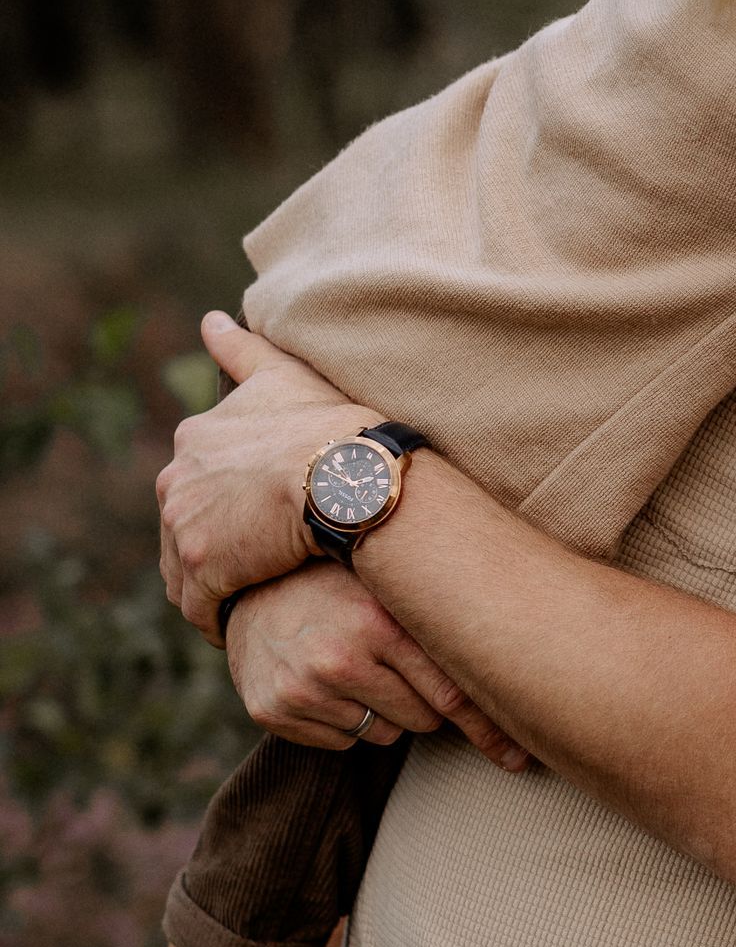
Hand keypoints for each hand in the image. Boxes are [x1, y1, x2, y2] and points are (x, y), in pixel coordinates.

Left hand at [158, 312, 365, 636]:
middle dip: (208, 553)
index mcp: (194, 439)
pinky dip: (217, 619)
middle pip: (182, 530)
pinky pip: (201, 607)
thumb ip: (244, 349)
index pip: (192, 487)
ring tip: (243, 605)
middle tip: (249, 571)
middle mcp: (176, 479)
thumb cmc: (330, 424)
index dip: (221, 510)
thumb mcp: (284, 375)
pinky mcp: (205, 567)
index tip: (250, 527)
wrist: (348, 473)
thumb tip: (210, 320)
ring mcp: (185, 525)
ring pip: (185, 572)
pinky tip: (240, 626)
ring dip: (210, 590)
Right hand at [226, 565, 530, 768]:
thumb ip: (443, 621)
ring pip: (385, 734)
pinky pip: (344, 743)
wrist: (248, 581)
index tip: (519, 757)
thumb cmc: (342, 581)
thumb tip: (524, 675)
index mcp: (380, 619)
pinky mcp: (274, 710)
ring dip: (386, 711)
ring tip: (360, 664)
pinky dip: (346, 721)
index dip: (490, 727)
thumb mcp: (393, 588)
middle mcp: (339, 655)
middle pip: (424, 720)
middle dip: (426, 702)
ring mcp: (302, 687)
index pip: (452, 694)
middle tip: (401, 664)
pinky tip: (328, 681)